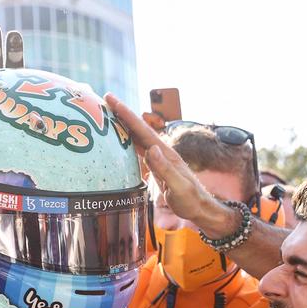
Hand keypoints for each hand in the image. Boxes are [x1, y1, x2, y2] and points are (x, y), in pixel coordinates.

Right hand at [105, 95, 232, 232]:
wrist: (200, 209)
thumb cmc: (191, 200)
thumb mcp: (178, 187)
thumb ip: (165, 169)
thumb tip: (151, 149)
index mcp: (166, 154)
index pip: (143, 131)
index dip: (127, 114)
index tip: (113, 100)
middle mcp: (162, 152)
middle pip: (139, 129)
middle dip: (123, 113)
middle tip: (106, 99)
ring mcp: (159, 159)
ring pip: (138, 137)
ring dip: (124, 125)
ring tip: (108, 115)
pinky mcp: (157, 166)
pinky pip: (139, 149)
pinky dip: (129, 141)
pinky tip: (121, 140)